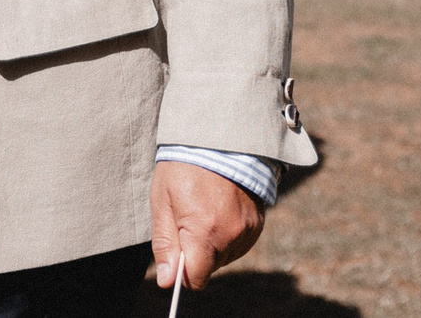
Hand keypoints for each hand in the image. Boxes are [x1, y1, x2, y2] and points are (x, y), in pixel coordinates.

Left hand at [150, 161, 262, 291]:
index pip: (196, 278)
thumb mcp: (162, 202)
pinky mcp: (258, 223)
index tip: (176, 253)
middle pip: (210, 267)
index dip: (182, 272)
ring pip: (225, 257)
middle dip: (197, 252)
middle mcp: (230, 234)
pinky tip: (219, 211)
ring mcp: (247, 229)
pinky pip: (240, 244)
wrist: (217, 139)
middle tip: (188, 219)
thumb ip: (164, 244)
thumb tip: (167, 281)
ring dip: (213, 244)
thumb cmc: (183, 169)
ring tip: (205, 210)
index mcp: (203, 230)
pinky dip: (228, 235)